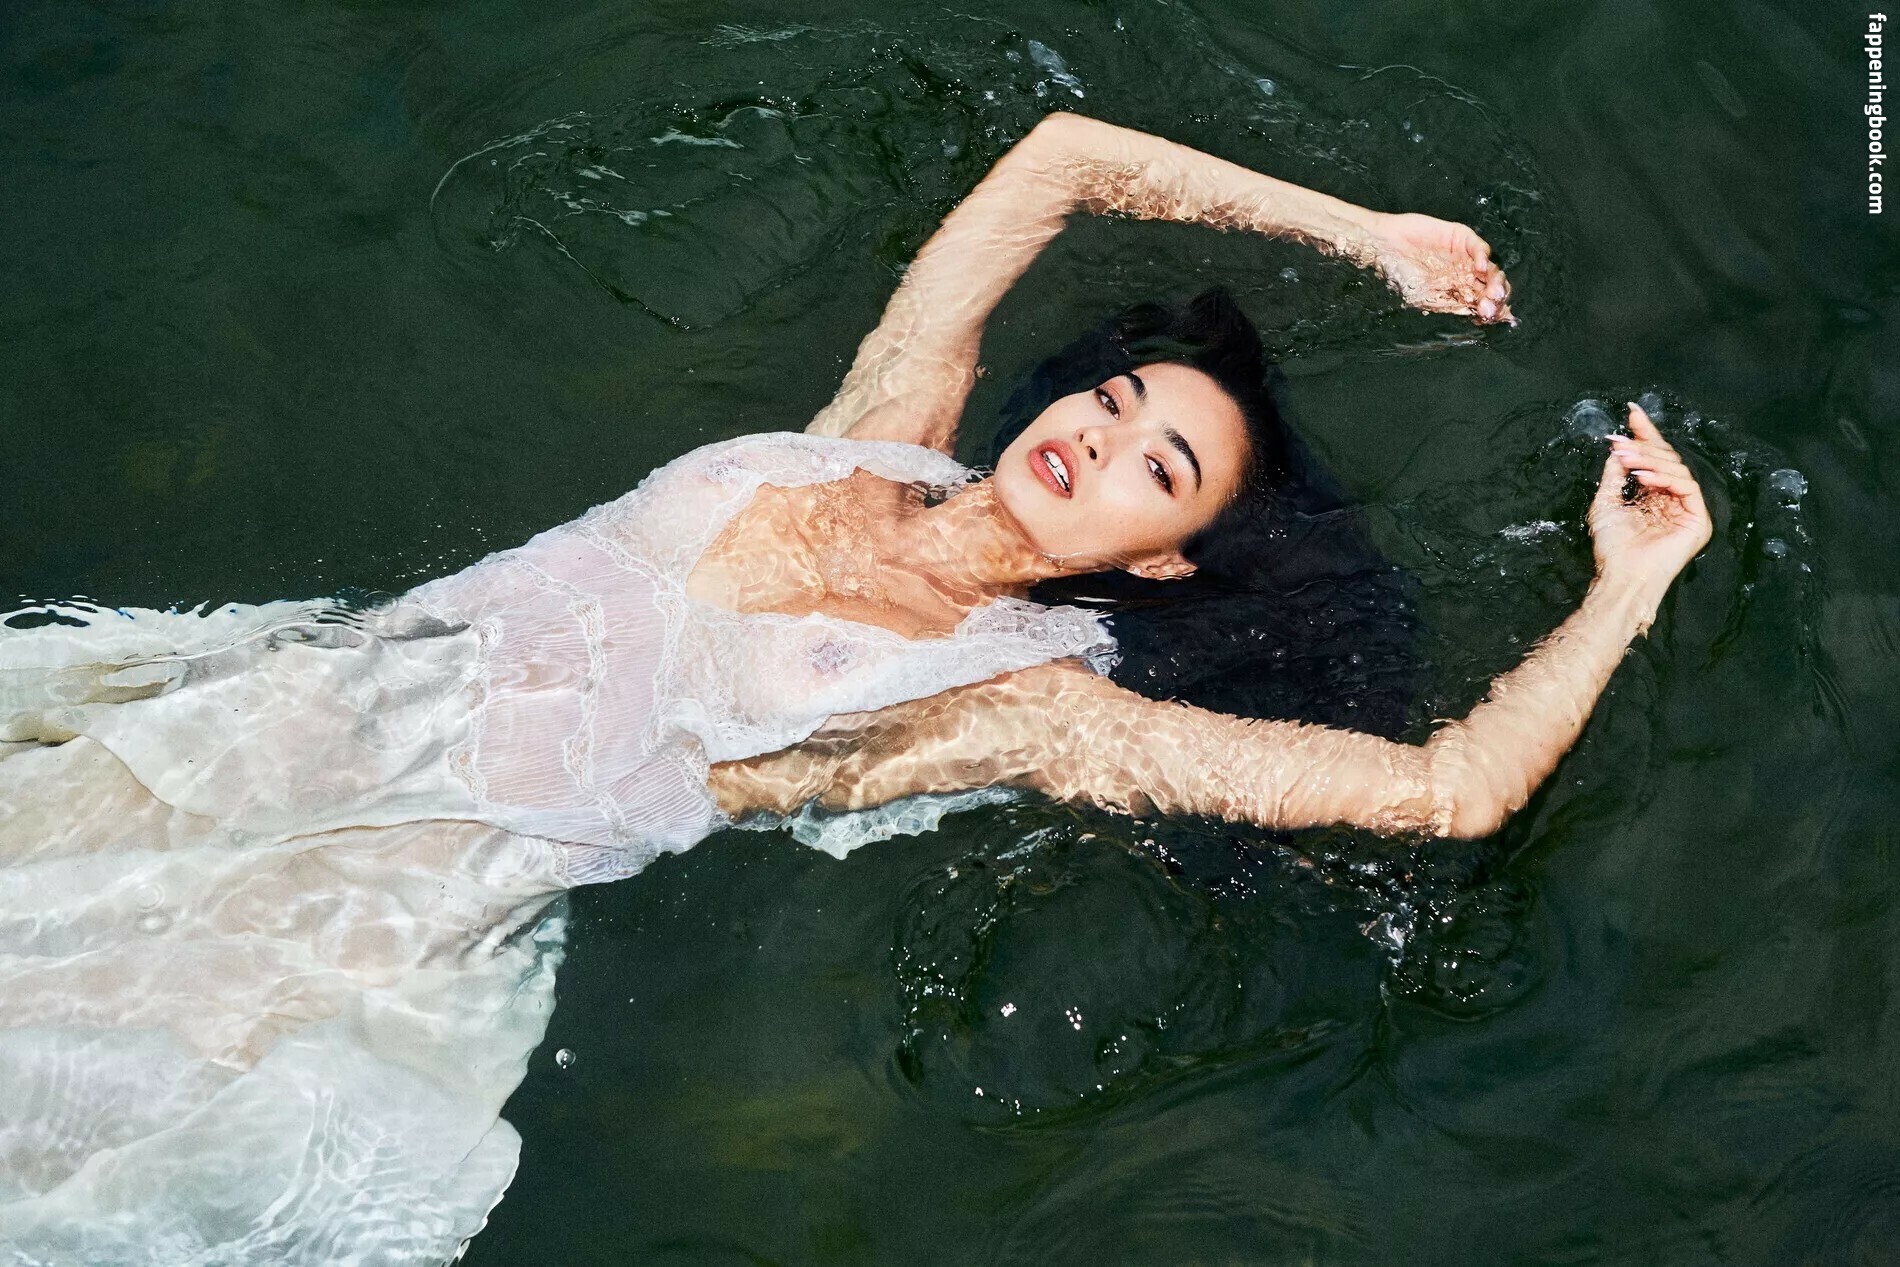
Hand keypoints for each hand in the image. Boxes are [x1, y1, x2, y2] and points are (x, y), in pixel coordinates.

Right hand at [1363, 211, 1513, 323]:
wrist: (1386, 248)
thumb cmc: (1400, 275)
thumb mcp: (1427, 299)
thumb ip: (1455, 306)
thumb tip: (1482, 316)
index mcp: (1459, 291)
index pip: (1484, 301)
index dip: (1493, 309)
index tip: (1494, 317)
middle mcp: (1466, 274)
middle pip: (1492, 285)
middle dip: (1496, 297)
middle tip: (1491, 305)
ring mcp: (1465, 256)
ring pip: (1491, 268)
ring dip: (1495, 280)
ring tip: (1493, 291)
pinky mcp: (1461, 237)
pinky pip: (1478, 247)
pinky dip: (1482, 257)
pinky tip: (1479, 268)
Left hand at [1587, 403, 1711, 597]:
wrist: (1621, 575)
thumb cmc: (1613, 547)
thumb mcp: (1607, 501)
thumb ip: (1615, 473)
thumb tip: (1618, 447)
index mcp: (1656, 495)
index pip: (1655, 458)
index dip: (1646, 434)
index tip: (1633, 412)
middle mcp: (1675, 499)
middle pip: (1668, 459)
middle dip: (1644, 444)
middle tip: (1621, 439)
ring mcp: (1688, 509)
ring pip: (1676, 469)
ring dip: (1648, 460)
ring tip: (1625, 457)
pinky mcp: (1697, 518)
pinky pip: (1687, 486)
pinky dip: (1663, 477)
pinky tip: (1641, 476)